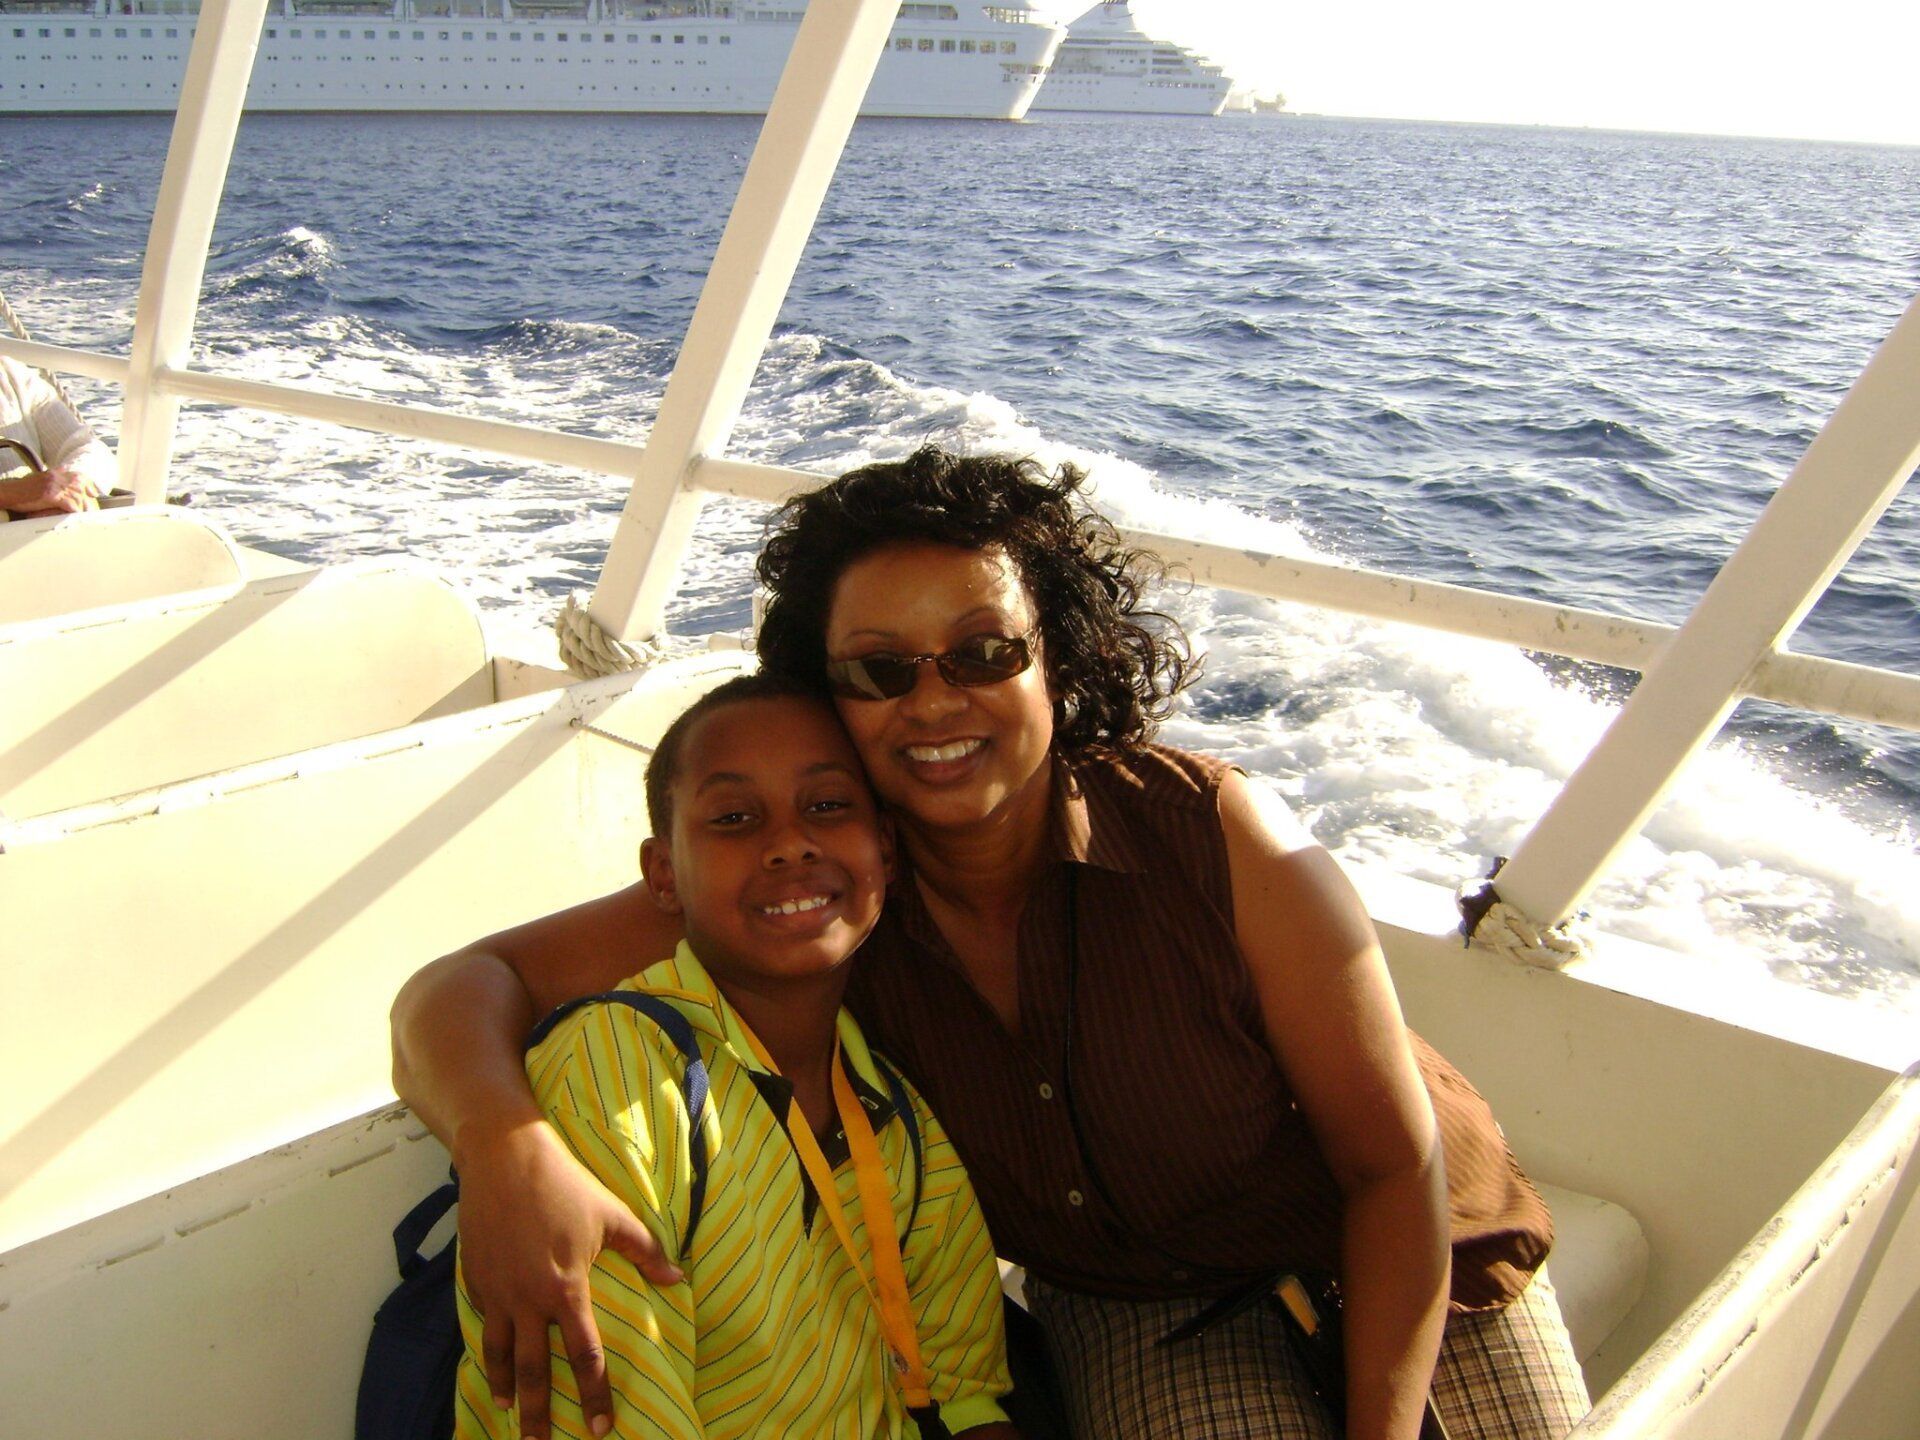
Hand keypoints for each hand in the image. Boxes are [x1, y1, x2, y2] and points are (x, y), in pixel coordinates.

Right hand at [0, 464, 98, 515]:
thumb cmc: (22, 488)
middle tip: (91, 507)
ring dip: (82, 507)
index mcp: (55, 472)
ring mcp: (54, 486)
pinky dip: (74, 511)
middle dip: (88, 498)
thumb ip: (53, 475)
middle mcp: (56, 477)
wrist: (9, 492)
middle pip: (80, 486)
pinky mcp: (51, 496)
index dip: (89, 484)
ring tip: (84, 514)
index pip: (79, 475)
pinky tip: (75, 515)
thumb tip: (65, 471)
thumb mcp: (40, 477)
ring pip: (77, 496)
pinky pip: (70, 504)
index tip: (94, 493)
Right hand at [456, 1119, 681, 1439]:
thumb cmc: (565, 1183)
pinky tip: (496, 1358)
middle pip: (534, 1371)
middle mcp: (528, 1298)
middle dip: (537, 1414)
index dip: (593, 1394)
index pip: (584, 1355)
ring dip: (505, 1387)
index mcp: (566, 1288)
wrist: (504, 1157)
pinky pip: (484, 1321)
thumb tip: (679, 1280)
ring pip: (499, 1354)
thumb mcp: (612, 1215)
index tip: (598, 1427)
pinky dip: (490, 1344)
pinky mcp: (475, 1279)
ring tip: (508, 1411)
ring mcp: (497, 1291)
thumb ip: (646, 1252)